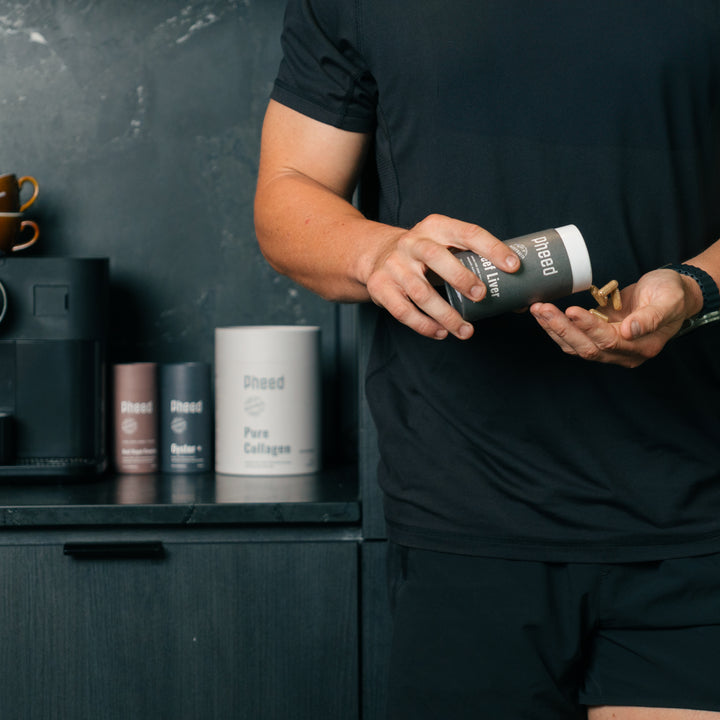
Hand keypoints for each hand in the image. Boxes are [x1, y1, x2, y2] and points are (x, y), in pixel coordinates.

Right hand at [364, 214, 519, 339]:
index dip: (492, 248)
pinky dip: (424, 325)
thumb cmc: (425, 255)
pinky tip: (441, 333)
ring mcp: (394, 265)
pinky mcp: (380, 287)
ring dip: (445, 314)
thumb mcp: (445, 246)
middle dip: (461, 277)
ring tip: (465, 331)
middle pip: (435, 257)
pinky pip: (403, 311)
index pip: (467, 233)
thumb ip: (474, 265)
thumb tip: (519, 300)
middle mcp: (412, 243)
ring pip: (420, 292)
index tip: (512, 266)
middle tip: (482, 296)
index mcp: (435, 227)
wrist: (376, 255)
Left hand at [529, 268, 700, 367]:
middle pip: (586, 347)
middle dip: (562, 328)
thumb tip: (629, 331)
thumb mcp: (668, 301)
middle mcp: (623, 353)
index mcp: (641, 347)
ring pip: (575, 345)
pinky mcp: (597, 338)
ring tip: (538, 310)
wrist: (672, 293)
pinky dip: (557, 327)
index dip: (589, 327)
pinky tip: (544, 315)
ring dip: (554, 328)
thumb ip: (650, 317)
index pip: (609, 341)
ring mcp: (609, 348)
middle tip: (543, 309)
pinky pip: (573, 338)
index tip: (572, 310)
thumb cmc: (672, 294)